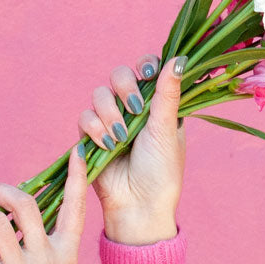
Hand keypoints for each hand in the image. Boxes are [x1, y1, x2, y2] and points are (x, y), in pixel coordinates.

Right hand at [77, 55, 186, 244]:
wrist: (139, 204)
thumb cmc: (162, 170)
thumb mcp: (167, 129)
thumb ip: (168, 94)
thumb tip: (180, 58)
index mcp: (158, 105)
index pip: (148, 69)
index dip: (145, 65)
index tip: (148, 74)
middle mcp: (134, 109)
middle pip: (119, 75)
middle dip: (125, 88)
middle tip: (137, 109)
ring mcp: (111, 121)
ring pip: (99, 94)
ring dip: (110, 113)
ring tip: (122, 137)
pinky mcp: (91, 136)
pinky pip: (84, 117)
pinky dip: (95, 129)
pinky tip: (108, 145)